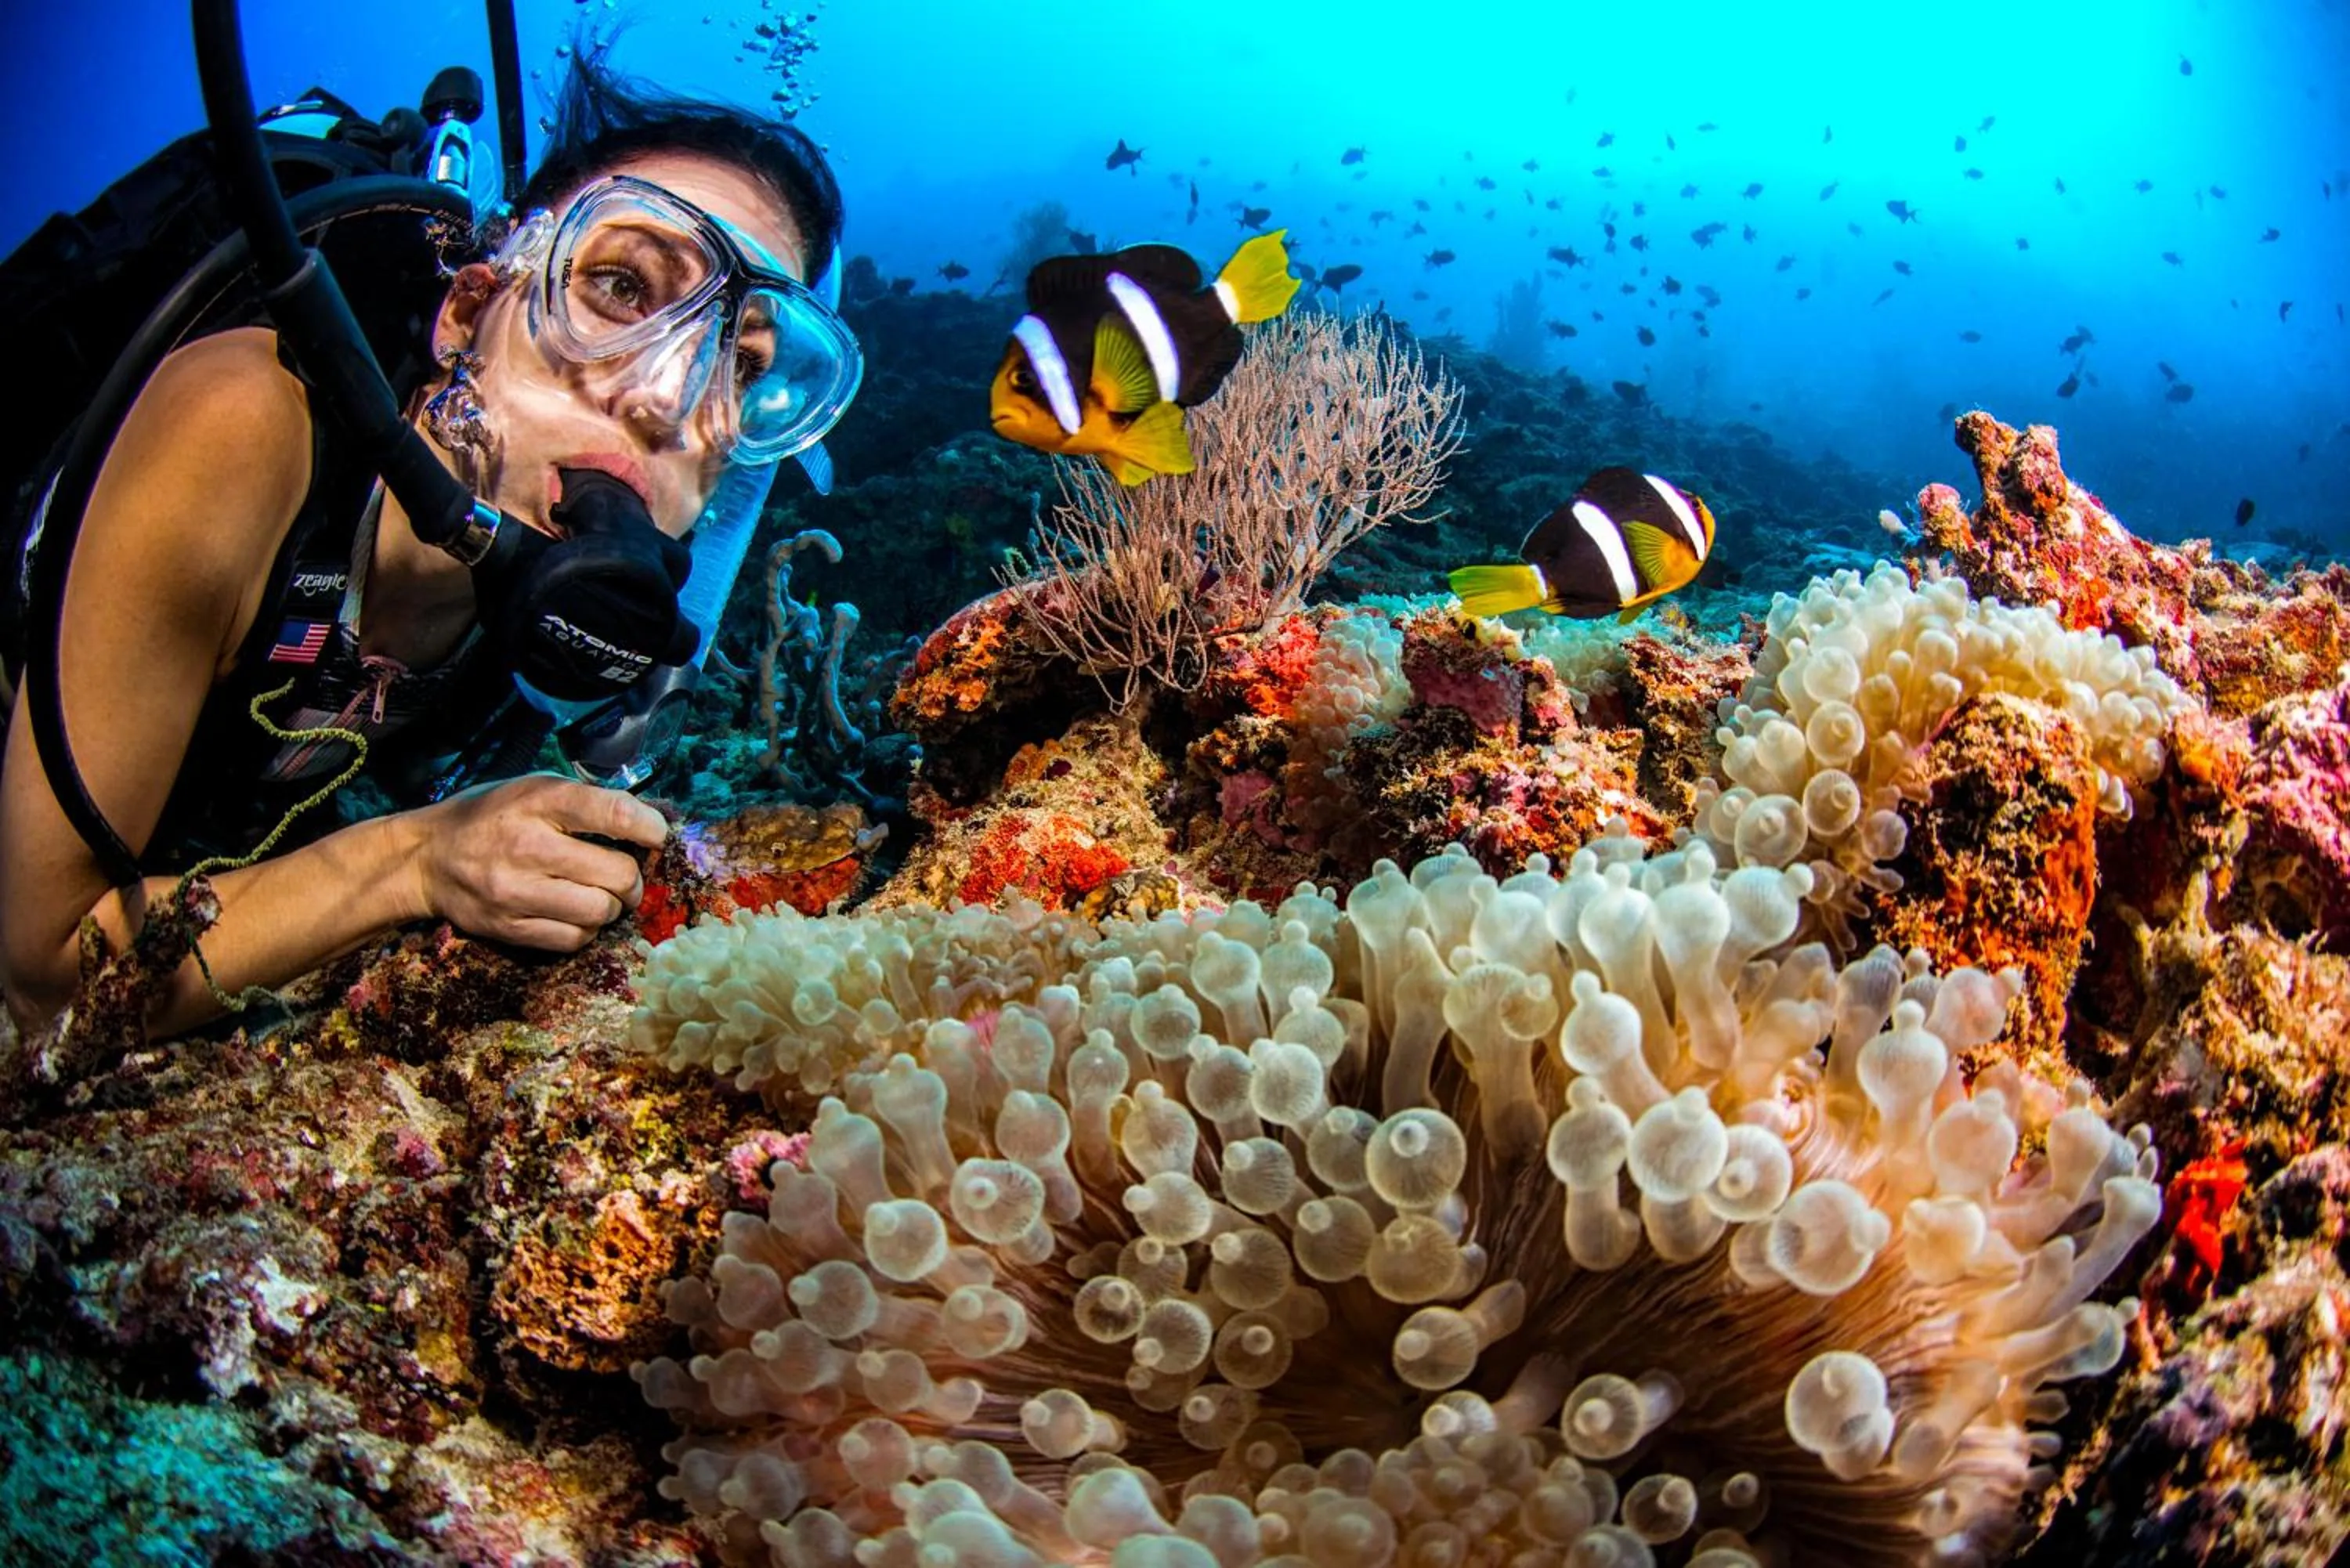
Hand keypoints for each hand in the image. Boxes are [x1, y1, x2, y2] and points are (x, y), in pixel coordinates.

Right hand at [407, 774, 667, 949]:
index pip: (614, 814)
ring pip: (602, 912)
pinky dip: (586, 929)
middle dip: (633, 876)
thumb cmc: (491, 816)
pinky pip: (575, 939)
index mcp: (538, 801)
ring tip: (598, 893)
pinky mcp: (509, 928)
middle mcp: (527, 846)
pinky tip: (575, 912)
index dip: (651, 828)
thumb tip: (649, 824)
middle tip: (624, 873)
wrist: (426, 858)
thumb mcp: (533, 788)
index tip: (657, 835)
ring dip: (612, 906)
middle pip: (618, 873)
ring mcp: (516, 892)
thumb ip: (587, 801)